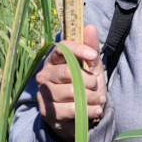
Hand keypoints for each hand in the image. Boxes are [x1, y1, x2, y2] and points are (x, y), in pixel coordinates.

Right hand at [36, 23, 106, 141]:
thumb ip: (92, 48)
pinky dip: (88, 110)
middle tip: (97, 86)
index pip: (62, 48)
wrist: (81, 116)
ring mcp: (44, 93)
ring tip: (98, 100)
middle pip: (67, 72)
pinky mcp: (47, 112)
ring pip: (70, 92)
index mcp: (54, 60)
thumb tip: (90, 26)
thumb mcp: (93, 67)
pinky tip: (95, 110)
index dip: (78, 50)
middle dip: (89, 80)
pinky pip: (70, 109)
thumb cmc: (86, 86)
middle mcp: (45, 74)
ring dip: (91, 97)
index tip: (93, 56)